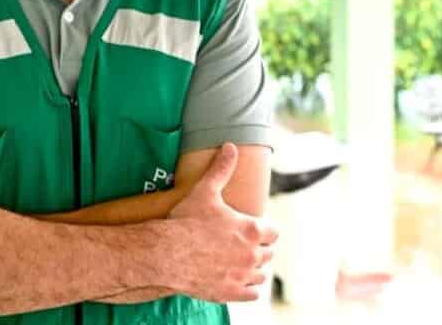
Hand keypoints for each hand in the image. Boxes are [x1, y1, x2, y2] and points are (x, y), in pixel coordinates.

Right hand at [164, 143, 277, 302]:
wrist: (168, 253)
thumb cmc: (187, 222)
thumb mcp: (205, 191)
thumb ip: (221, 169)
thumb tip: (230, 147)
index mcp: (251, 229)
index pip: (273, 231)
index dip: (265, 229)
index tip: (254, 228)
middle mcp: (252, 254)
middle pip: (269, 253)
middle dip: (260, 247)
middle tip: (244, 243)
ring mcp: (243, 275)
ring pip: (261, 274)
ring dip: (255, 268)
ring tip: (241, 262)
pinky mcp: (232, 292)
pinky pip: (252, 294)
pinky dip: (248, 288)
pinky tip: (238, 281)